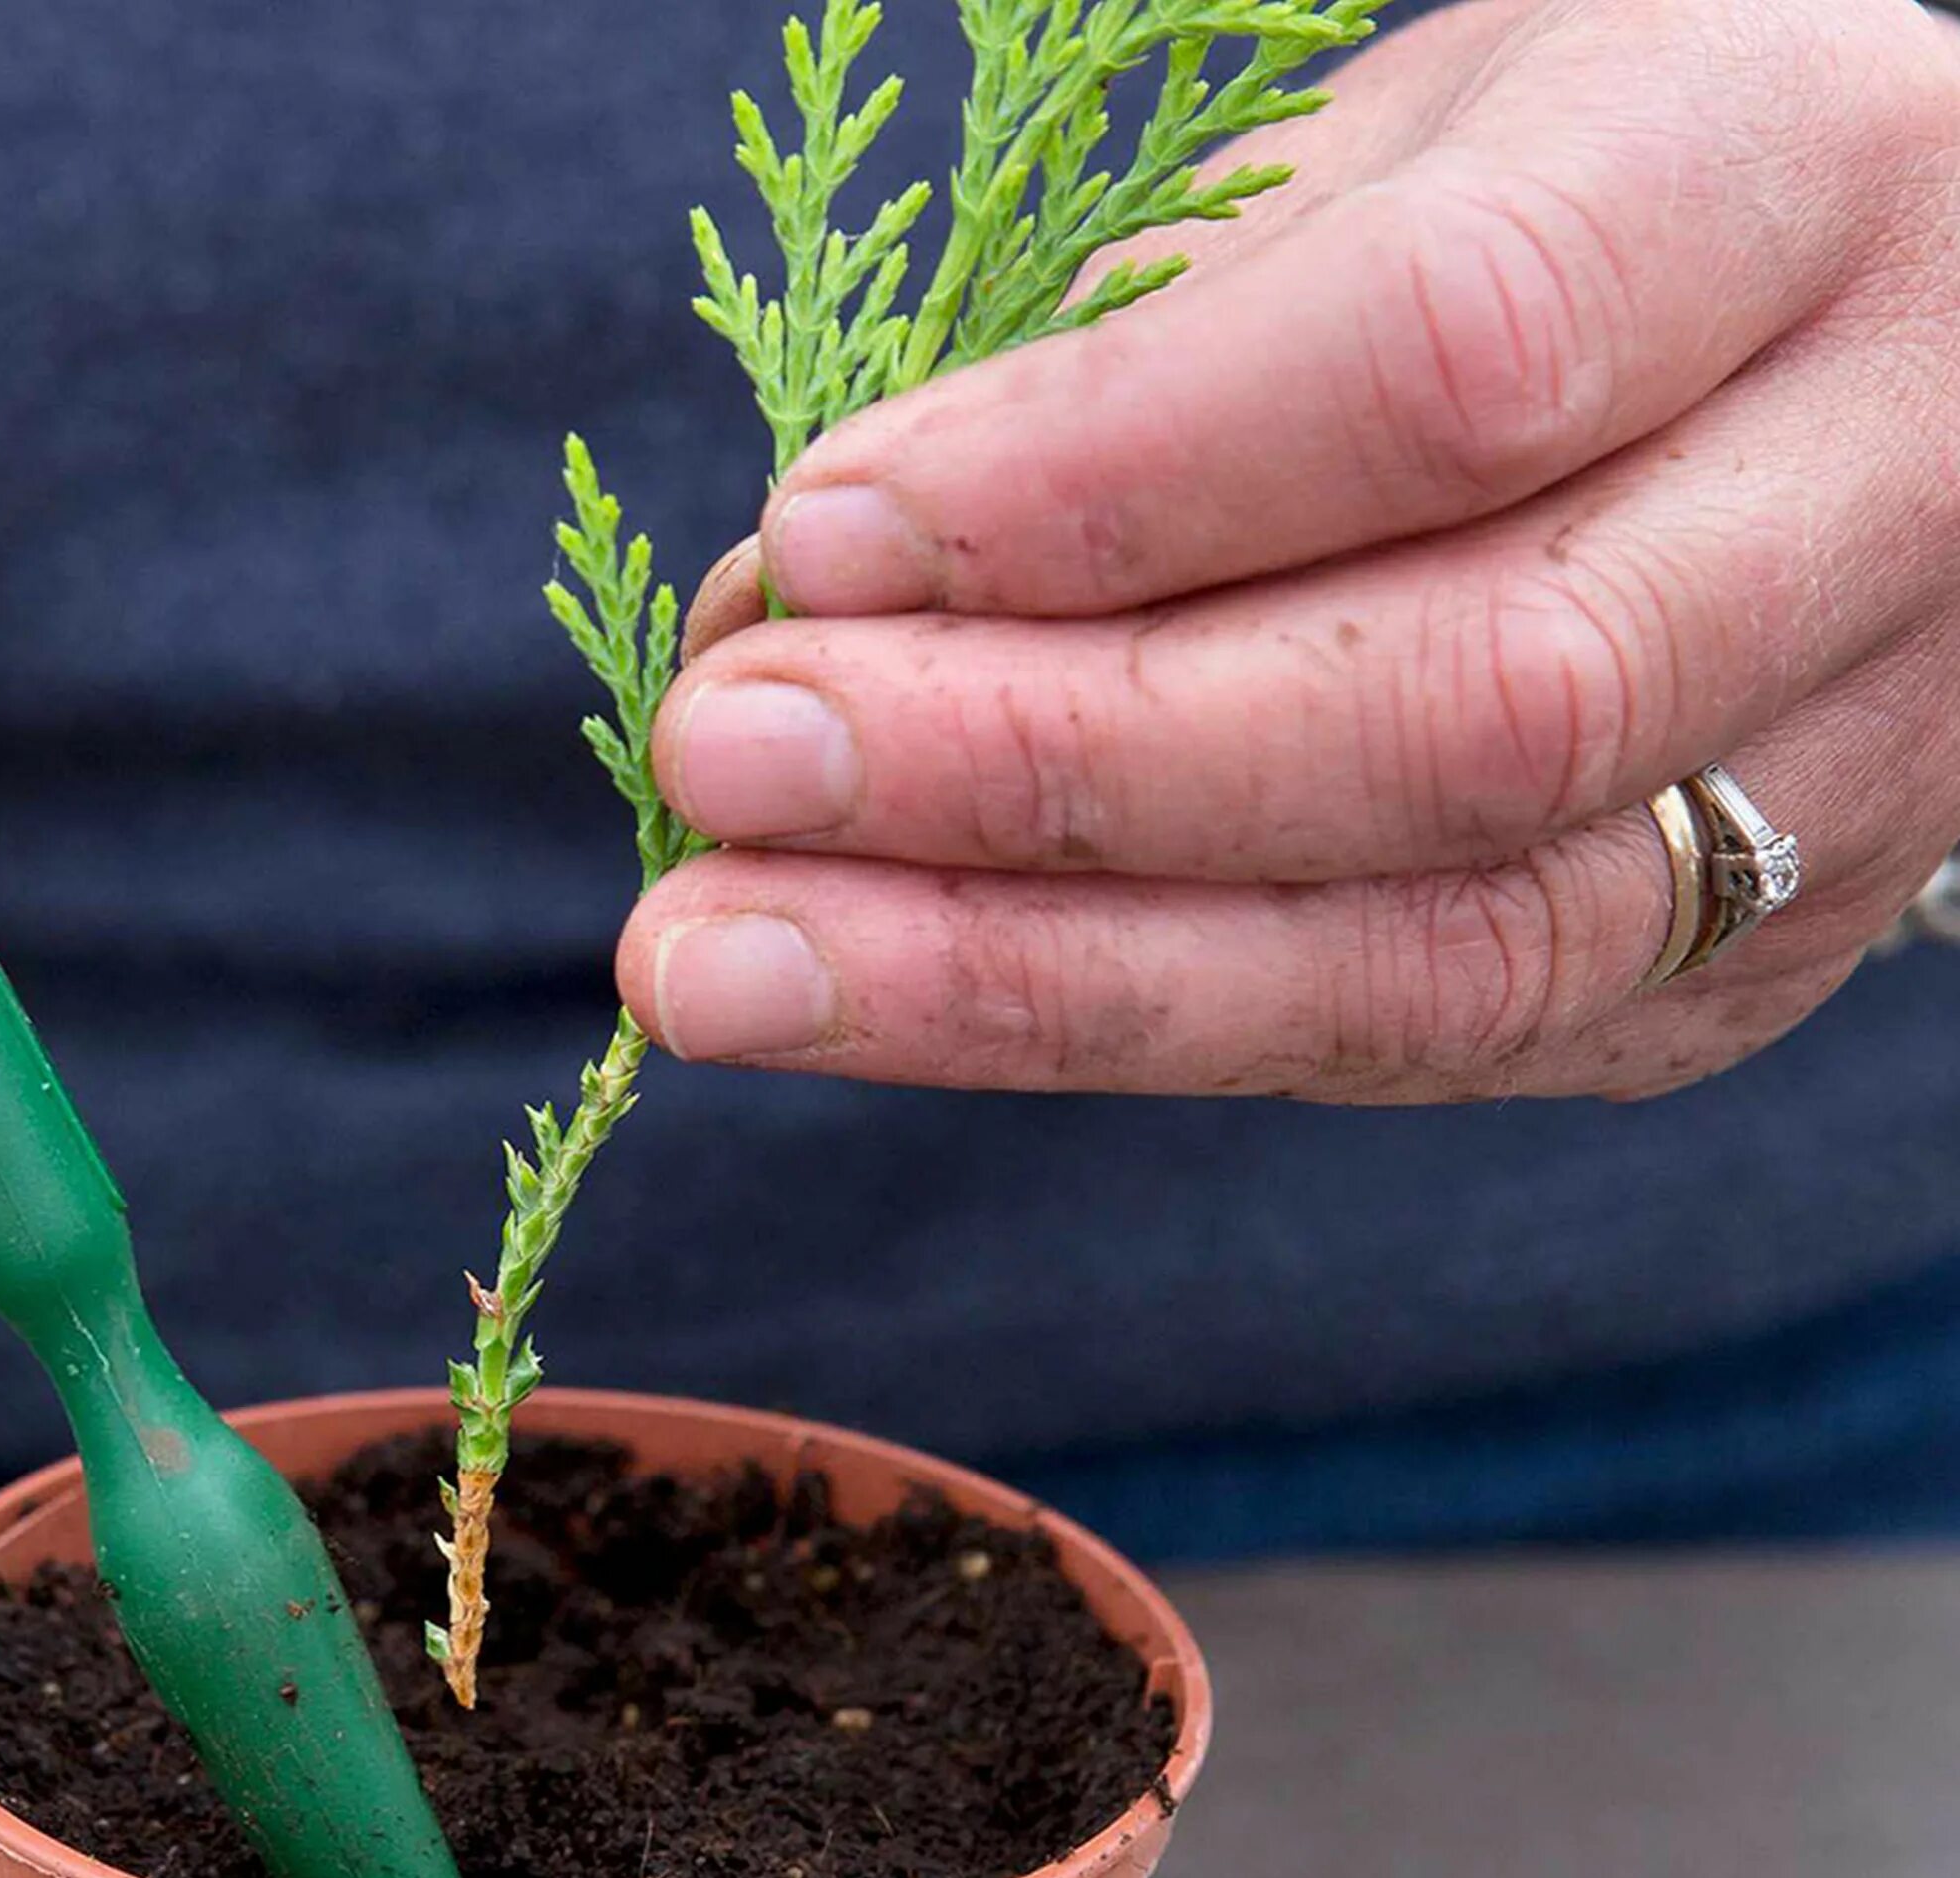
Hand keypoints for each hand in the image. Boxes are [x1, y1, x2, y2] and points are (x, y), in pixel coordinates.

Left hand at [620, 0, 1959, 1103]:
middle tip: (720, 772)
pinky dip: (1124, 1027)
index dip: (1106, 478)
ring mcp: (1849, 773)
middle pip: (1461, 704)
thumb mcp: (1384, 154)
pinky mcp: (1747, 961)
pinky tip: (898, 997)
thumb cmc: (1566, 198)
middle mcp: (1887, 498)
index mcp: (1795, 184)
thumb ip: (1133, 351)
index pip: (1451, 359)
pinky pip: (1420, 1038)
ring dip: (1029, 979)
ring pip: (1441, 946)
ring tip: (729, 967)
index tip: (819, 538)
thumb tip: (795, 589)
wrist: (1886, 358)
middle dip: (1037, 771)